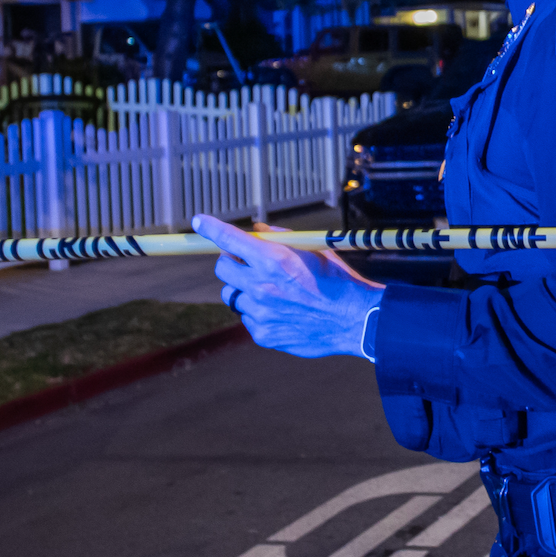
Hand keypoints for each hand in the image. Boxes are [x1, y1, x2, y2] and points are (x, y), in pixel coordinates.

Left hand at [196, 215, 384, 359]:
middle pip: (223, 268)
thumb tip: (254, 231)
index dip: (211, 228)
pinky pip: (248, 318)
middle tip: (246, 262)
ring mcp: (260, 312)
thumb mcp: (313, 249)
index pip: (230, 239)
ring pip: (233, 296)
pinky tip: (282, 311)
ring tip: (272, 292)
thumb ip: (279, 237)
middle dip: (231, 262)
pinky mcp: (263, 334)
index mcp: (274, 260)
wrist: (355, 320)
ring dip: (245, 290)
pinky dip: (258, 313)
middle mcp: (262, 286)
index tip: (200, 222)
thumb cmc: (337, 281)